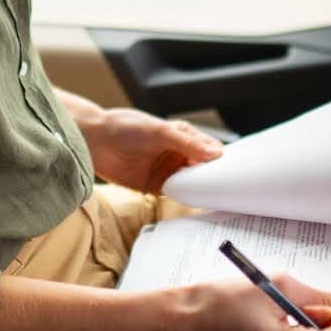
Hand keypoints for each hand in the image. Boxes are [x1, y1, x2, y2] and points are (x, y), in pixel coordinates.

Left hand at [85, 107, 223, 193]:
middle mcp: (177, 153)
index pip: (209, 149)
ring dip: (201, 189)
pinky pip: (175, 194)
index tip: (235, 171)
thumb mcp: (159, 131)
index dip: (221, 159)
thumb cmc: (124, 127)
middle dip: (214, 177)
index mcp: (182, 135)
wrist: (95, 142)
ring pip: (191, 182)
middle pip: (203, 168)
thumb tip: (215, 153)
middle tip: (230, 189)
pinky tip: (195, 203)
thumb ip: (186, 142)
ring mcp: (167, 170)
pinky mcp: (155, 186)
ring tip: (218, 199)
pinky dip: (185, 198)